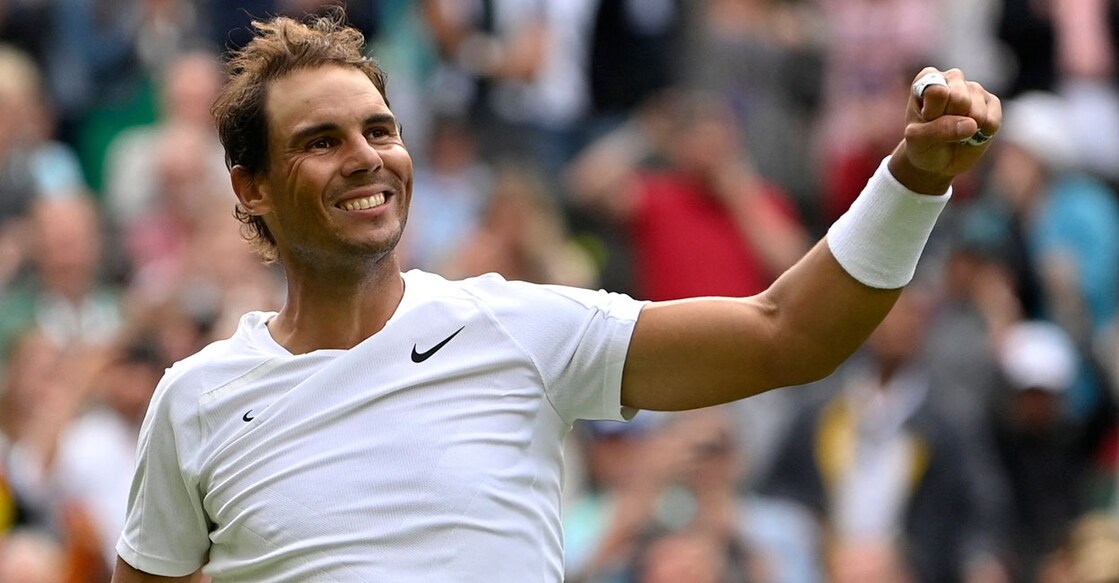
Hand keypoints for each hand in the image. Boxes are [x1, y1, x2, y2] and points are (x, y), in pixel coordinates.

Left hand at [889, 68, 1001, 193]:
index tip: (926, 119)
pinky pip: (992, 120)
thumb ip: (938, 129)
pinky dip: (981, 134)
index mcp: (928, 78)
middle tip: (942, 127)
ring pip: (977, 111)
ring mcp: (974, 89)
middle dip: (951, 121)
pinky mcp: (991, 103)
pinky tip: (972, 135)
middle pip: (960, 99)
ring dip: (966, 130)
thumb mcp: (918, 140)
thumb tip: (973, 124)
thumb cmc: (922, 144)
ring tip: (955, 132)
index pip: (937, 91)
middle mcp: (952, 78)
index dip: (933, 113)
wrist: (937, 160)